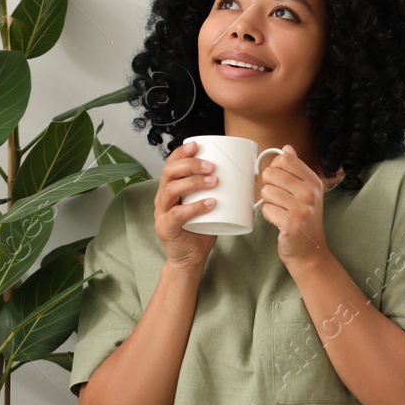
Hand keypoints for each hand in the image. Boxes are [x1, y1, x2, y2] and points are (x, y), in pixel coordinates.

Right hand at [153, 139, 217, 270]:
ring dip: (194, 182)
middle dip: (190, 165)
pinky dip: (195, 207)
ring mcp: (162, 213)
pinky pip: (178, 214)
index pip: (171, 164)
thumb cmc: (200, 230)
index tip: (197, 145)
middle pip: (169, 172)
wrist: (190, 259)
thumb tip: (243, 176)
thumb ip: (217, 191)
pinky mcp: (165, 228)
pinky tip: (210, 203)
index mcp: (170, 189)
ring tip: (214, 182)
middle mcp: (163, 198)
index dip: (181, 152)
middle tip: (211, 166)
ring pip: (171, 189)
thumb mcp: (207, 205)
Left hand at [258, 145, 331, 268]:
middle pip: (271, 174)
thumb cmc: (304, 220)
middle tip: (279, 200)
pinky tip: (279, 221)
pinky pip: (266, 210)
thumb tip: (287, 148)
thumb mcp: (306, 192)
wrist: (309, 251)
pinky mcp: (291, 224)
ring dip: (268, 203)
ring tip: (280, 211)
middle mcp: (310, 193)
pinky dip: (268, 216)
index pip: (285, 160)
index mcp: (313, 181)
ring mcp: (302, 209)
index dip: (275, 168)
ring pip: (266, 192)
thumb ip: (296, 169)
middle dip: (269, 187)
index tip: (278, 180)